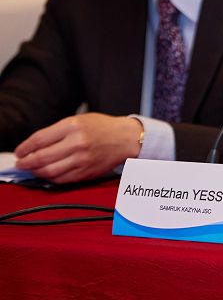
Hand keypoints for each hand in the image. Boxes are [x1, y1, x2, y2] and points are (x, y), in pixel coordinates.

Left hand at [14, 114, 142, 182]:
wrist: (126, 139)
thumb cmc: (102, 128)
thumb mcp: (79, 120)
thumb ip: (57, 132)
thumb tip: (34, 146)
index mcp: (73, 126)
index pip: (39, 139)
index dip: (24, 148)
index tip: (19, 152)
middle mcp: (77, 143)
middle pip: (41, 158)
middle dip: (26, 162)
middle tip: (21, 163)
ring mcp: (82, 160)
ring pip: (49, 171)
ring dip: (35, 172)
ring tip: (32, 169)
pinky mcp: (86, 172)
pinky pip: (61, 179)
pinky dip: (49, 178)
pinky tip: (47, 173)